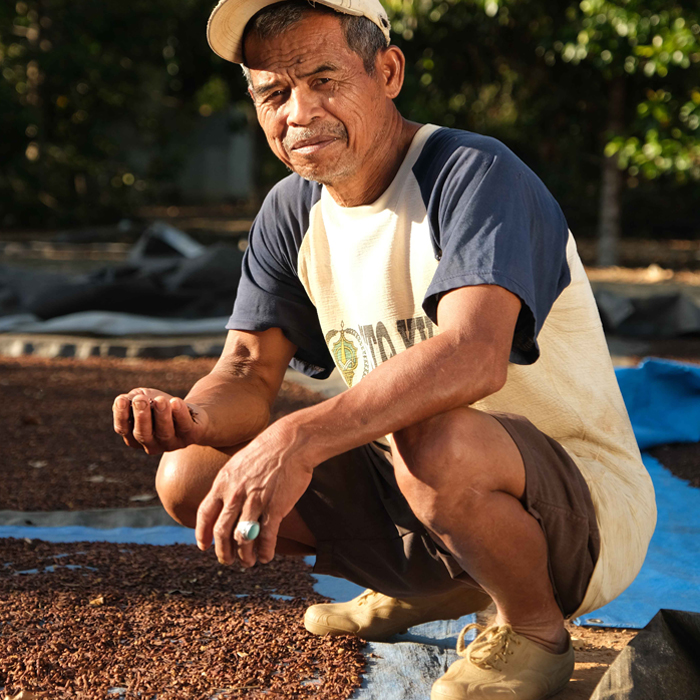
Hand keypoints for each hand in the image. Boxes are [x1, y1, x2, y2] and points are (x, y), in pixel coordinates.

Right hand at [112, 387, 207, 454]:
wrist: (193, 412)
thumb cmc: (162, 405)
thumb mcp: (145, 398)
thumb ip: (132, 398)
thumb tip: (123, 400)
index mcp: (135, 437)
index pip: (123, 429)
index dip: (121, 415)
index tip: (122, 400)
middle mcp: (152, 444)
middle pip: (143, 434)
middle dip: (141, 417)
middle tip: (141, 400)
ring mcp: (172, 443)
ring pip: (165, 432)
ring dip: (161, 415)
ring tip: (160, 400)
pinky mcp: (191, 436)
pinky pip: (185, 427)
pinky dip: (180, 414)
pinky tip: (176, 402)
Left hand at [195, 420, 312, 567]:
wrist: (291, 442)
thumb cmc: (268, 450)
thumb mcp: (239, 462)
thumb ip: (229, 483)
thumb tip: (224, 500)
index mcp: (223, 482)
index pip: (205, 514)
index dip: (202, 533)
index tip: (204, 546)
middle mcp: (235, 494)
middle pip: (221, 532)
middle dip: (223, 552)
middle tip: (227, 560)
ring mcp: (254, 502)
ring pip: (243, 539)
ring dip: (245, 556)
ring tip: (249, 562)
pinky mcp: (275, 507)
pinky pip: (266, 537)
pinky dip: (265, 551)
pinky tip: (266, 556)